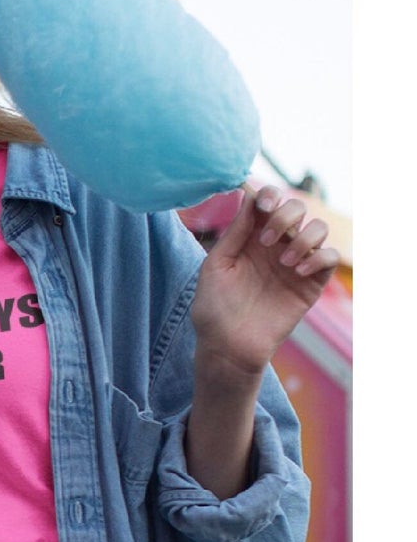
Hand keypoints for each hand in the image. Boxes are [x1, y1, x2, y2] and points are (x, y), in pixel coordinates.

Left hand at [190, 186, 339, 379]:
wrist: (227, 346)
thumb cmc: (214, 307)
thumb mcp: (216, 265)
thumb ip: (235, 232)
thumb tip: (248, 196)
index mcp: (250, 237)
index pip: (268, 203)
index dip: (270, 195)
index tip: (263, 206)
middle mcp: (275, 246)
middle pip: (297, 208)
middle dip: (286, 215)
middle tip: (266, 240)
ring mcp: (295, 263)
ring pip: (318, 228)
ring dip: (303, 237)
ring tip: (284, 261)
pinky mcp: (310, 284)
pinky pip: (329, 257)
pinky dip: (319, 256)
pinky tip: (298, 269)